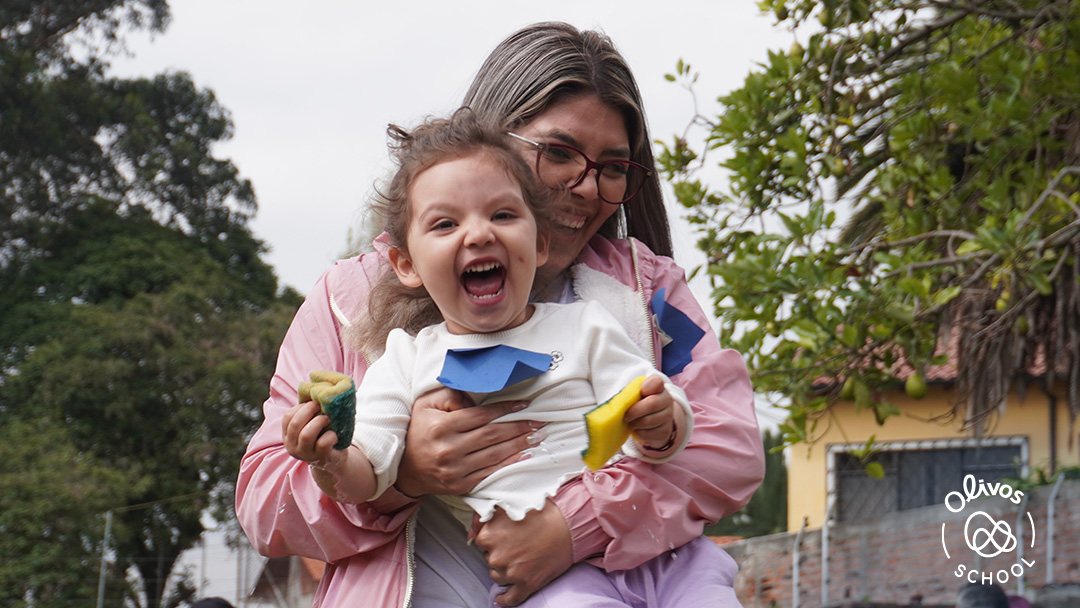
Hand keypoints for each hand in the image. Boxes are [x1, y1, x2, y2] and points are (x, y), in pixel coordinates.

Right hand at [282, 400, 339, 465]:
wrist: (332, 460)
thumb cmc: (321, 437)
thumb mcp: (310, 426)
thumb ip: (308, 413)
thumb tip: (315, 388)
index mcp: (288, 436)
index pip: (287, 417)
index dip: (300, 407)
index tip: (313, 403)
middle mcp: (292, 446)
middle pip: (296, 424)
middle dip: (309, 410)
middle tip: (321, 407)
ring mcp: (306, 454)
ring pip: (307, 434)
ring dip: (319, 422)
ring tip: (327, 420)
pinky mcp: (320, 458)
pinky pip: (323, 443)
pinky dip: (330, 435)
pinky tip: (334, 435)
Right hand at [395, 388, 541, 496]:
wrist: (405, 468)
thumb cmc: (419, 430)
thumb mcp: (427, 404)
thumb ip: (451, 395)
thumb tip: (476, 398)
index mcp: (442, 426)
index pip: (481, 416)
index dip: (504, 409)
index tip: (524, 404)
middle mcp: (448, 449)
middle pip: (492, 436)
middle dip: (519, 427)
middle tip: (539, 421)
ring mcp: (455, 470)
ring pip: (494, 455)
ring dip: (519, 445)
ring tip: (537, 436)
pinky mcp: (460, 485)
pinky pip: (490, 473)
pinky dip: (509, 465)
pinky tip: (524, 456)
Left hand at [471, 501, 572, 606]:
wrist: (569, 526)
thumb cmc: (541, 513)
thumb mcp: (507, 507)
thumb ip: (483, 517)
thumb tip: (470, 531)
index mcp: (488, 536)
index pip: (481, 542)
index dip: (493, 539)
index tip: (504, 536)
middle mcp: (496, 556)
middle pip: (490, 560)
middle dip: (499, 554)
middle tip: (516, 544)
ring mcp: (511, 573)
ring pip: (498, 576)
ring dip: (505, 571)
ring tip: (520, 558)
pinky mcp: (526, 584)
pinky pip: (510, 598)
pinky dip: (504, 599)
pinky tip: (500, 598)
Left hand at [625, 374, 676, 447]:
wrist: (654, 422)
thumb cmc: (641, 404)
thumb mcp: (637, 394)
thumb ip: (632, 392)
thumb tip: (621, 401)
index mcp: (659, 388)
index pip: (656, 382)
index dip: (645, 386)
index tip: (640, 392)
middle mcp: (667, 400)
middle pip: (651, 404)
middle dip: (634, 411)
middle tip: (625, 415)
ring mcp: (668, 417)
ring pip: (648, 421)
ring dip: (634, 423)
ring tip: (630, 422)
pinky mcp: (665, 432)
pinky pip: (647, 433)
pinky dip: (638, 432)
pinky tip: (637, 429)